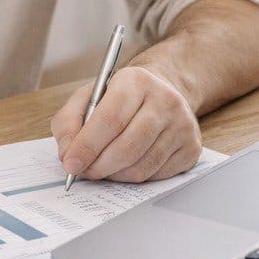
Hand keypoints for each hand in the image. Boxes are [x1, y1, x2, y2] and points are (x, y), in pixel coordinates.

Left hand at [50, 65, 202, 182]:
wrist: (161, 93)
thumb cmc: (119, 99)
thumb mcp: (89, 97)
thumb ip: (69, 122)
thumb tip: (67, 154)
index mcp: (136, 81)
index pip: (110, 118)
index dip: (87, 145)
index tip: (70, 164)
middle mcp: (165, 100)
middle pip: (127, 147)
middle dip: (98, 166)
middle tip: (83, 172)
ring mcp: (183, 125)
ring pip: (141, 166)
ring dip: (114, 175)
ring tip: (102, 167)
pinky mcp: (191, 147)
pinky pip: (156, 176)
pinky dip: (133, 178)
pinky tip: (125, 166)